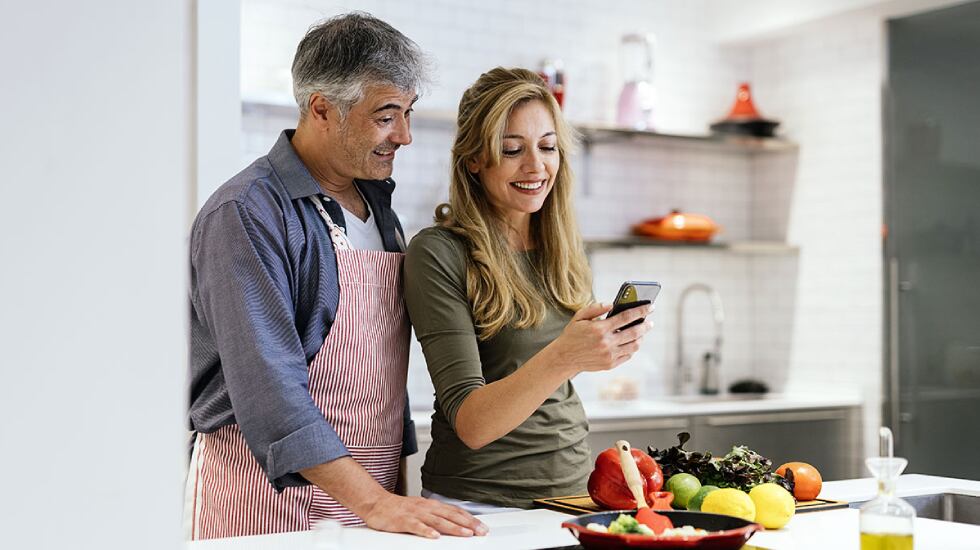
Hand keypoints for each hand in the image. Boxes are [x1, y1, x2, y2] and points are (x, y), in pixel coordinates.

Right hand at [362, 493, 488, 538]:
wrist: (377, 503)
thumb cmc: (400, 508)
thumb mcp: (422, 509)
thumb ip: (437, 515)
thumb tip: (455, 522)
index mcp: (432, 505)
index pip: (455, 511)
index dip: (470, 519)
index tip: (482, 527)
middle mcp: (426, 508)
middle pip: (451, 515)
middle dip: (468, 523)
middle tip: (481, 531)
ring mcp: (415, 514)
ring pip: (437, 521)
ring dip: (453, 527)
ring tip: (465, 533)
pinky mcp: (403, 521)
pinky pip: (416, 526)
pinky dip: (426, 531)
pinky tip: (434, 536)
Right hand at [550, 302, 652, 373]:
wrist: (565, 357)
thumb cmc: (572, 335)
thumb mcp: (579, 317)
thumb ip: (595, 308)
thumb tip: (612, 304)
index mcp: (600, 328)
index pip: (626, 317)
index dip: (640, 311)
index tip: (650, 307)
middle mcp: (607, 342)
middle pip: (634, 332)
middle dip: (645, 325)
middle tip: (650, 321)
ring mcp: (609, 355)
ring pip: (634, 345)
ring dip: (641, 337)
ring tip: (642, 332)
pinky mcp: (610, 364)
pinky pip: (628, 355)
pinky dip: (632, 347)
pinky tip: (632, 342)